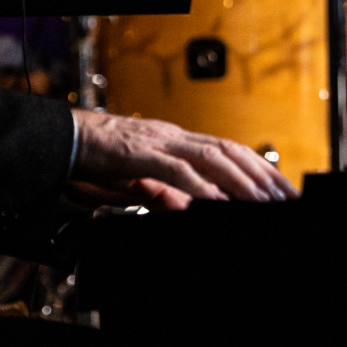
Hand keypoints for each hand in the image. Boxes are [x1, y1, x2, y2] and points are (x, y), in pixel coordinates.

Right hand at [69, 110, 296, 208]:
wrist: (60, 139)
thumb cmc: (97, 159)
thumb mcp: (139, 178)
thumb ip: (164, 191)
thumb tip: (188, 208)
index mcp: (177, 140)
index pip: (229, 150)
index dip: (258, 168)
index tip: (280, 190)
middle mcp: (174, 137)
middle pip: (230, 151)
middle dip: (261, 175)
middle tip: (285, 199)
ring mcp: (158, 143)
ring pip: (211, 157)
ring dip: (240, 180)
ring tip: (262, 202)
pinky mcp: (138, 155)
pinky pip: (175, 171)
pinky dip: (199, 186)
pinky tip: (217, 200)